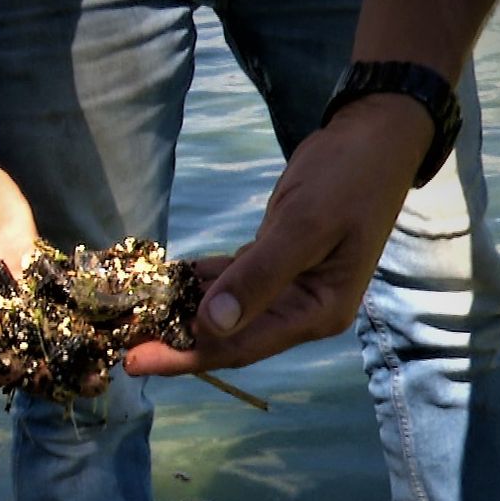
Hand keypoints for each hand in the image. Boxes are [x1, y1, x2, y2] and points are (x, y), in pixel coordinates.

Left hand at [124, 94, 431, 375]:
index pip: (241, 347)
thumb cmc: (348, 178)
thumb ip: (259, 275)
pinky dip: (198, 285)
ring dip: (182, 317)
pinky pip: (229, 284)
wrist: (376, 138)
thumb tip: (211, 325)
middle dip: (177, 344)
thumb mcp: (304, 224)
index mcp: (317, 312)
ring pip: (225, 314)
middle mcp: (302, 311)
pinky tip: (163, 284)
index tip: (136, 362)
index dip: (186, 358)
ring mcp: (289, 290)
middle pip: (229, 339)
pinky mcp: (275, 266)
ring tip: (132, 321)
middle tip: (122, 349)